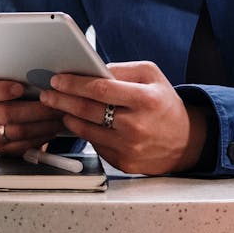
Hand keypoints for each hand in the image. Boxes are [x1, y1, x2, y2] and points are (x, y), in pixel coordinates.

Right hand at [0, 76, 65, 154]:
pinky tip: (52, 128)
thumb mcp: (12, 78)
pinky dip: (42, 136)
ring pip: (18, 131)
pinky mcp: (2, 147)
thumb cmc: (15, 89)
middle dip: (36, 109)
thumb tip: (43, 75)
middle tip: (55, 104)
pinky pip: (24, 145)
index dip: (1, 90)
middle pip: (6, 113)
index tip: (20, 88)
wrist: (10, 110)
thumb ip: (20, 77)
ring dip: (44, 124)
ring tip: (59, 116)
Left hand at [39, 61, 207, 174]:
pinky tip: (80, 123)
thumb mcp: (152, 76)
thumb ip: (121, 70)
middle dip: (62, 100)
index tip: (57, 80)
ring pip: (87, 131)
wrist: (185, 141)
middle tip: (48, 94)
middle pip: (88, 111)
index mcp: (145, 100)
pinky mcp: (124, 163)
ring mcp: (130, 147)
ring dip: (68, 118)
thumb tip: (90, 69)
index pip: (101, 90)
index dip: (75, 84)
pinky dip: (85, 133)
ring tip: (60, 107)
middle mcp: (137, 126)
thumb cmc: (164, 104)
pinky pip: (95, 145)